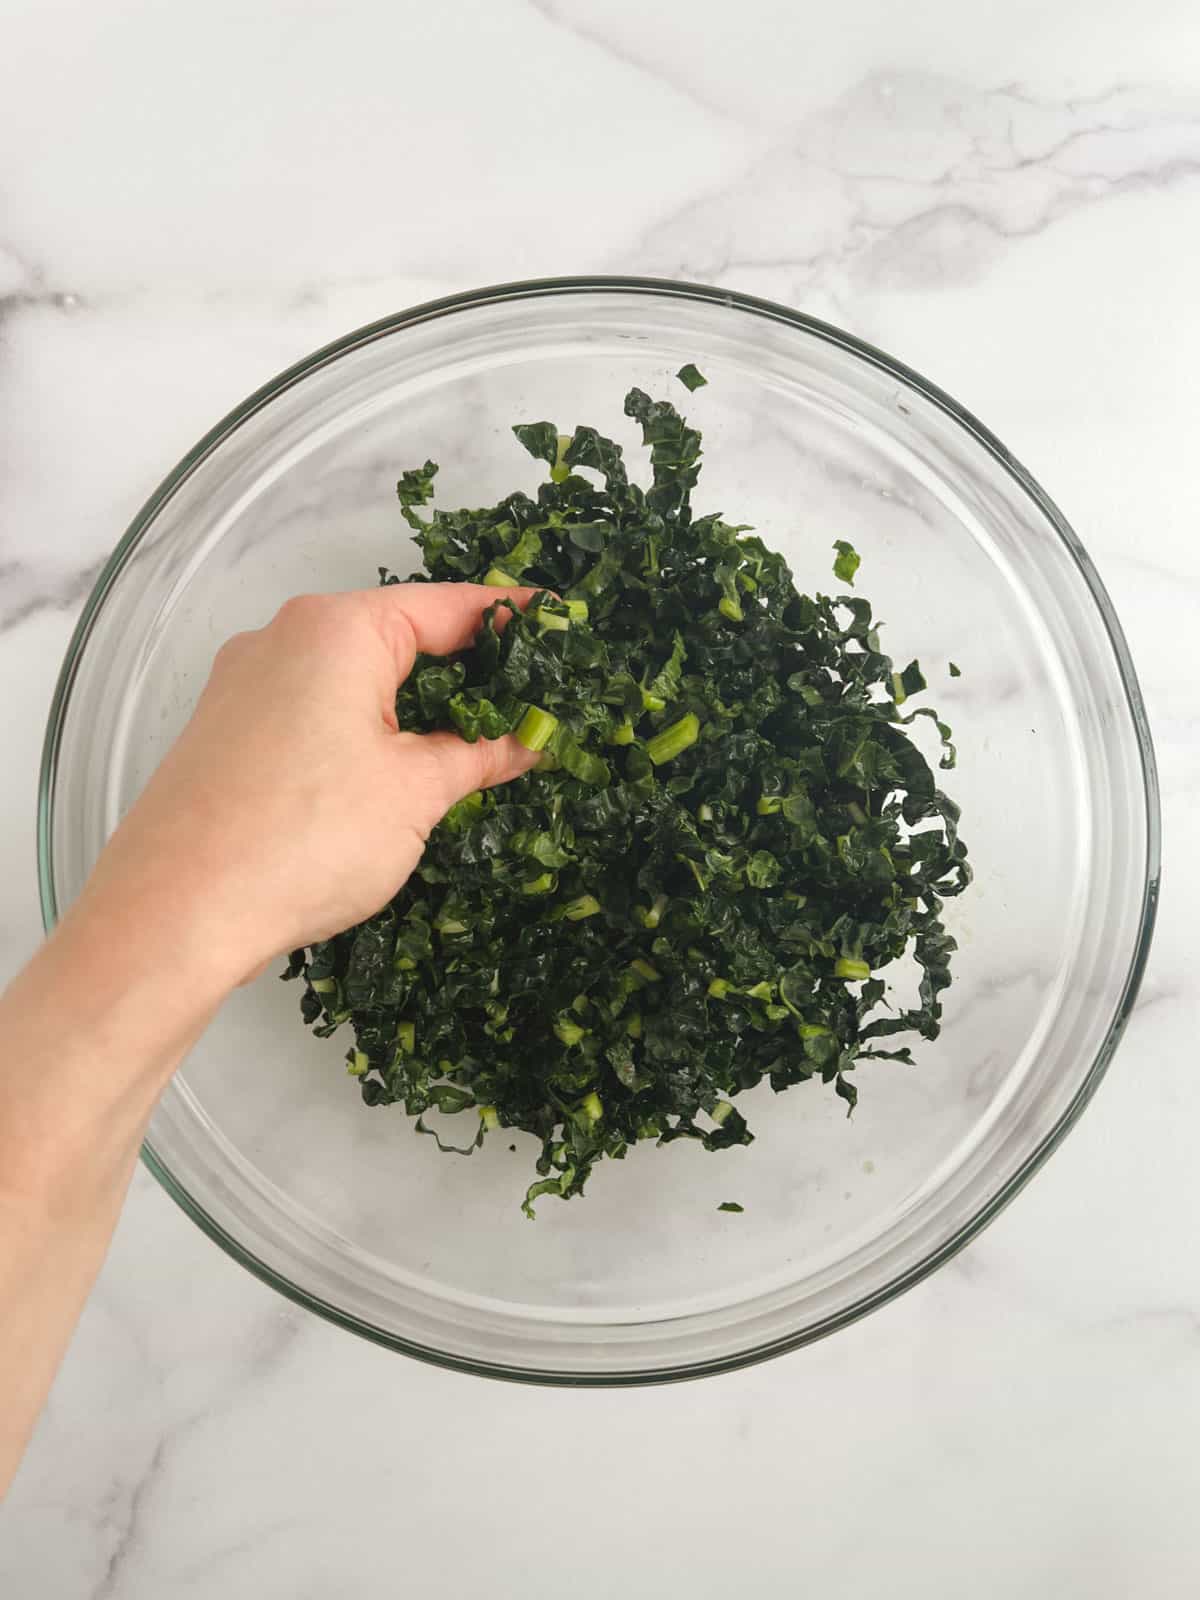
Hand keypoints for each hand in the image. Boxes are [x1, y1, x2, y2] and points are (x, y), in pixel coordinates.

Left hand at [75, 582, 539, 990]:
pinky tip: (397, 774)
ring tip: (475, 745)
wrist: (175, 914)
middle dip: (465, 672)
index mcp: (338, 628)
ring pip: (354, 677)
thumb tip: (528, 740)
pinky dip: (365, 730)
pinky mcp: (226, 731)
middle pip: (398, 636)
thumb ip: (480, 754)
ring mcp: (246, 683)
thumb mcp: (417, 792)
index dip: (512, 622)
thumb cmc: (304, 838)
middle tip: (532, 702)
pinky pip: (314, 710)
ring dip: (415, 707)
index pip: (449, 606)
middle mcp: (284, 637)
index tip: (563, 628)